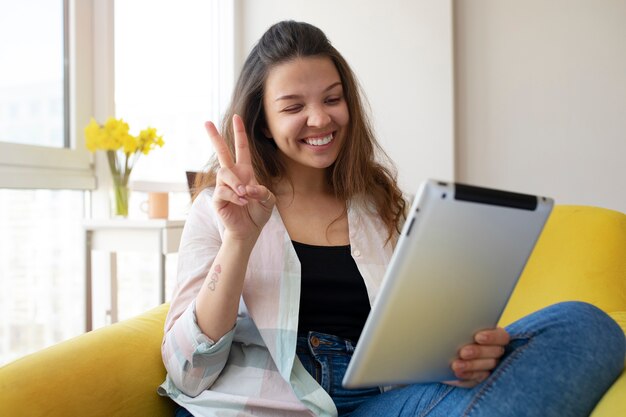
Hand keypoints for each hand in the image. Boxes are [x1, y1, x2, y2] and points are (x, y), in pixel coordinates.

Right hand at [205, 114, 275, 240]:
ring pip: (224, 173)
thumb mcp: (268, 200)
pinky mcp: (218, 199)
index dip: (240, 133)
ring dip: (236, 183)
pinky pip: (223, 190)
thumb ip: (262, 191)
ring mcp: (224, 186)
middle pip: (221, 153)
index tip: (237, 117)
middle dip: (215, 137)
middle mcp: (232, 176)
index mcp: (245, 172)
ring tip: (246, 195)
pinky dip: (235, 195)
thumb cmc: (258, 213)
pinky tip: (242, 201)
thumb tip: (247, 188)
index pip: (241, 149)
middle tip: (206, 122)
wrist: (249, 231)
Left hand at [445, 327, 509, 387]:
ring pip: (487, 367)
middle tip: (463, 352)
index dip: (492, 337)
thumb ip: (464, 328)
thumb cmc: (455, 334)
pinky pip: (477, 378)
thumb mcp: (461, 329)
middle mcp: (496, 351)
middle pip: (495, 352)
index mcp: (495, 335)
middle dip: (478, 352)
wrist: (445, 352)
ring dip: (471, 366)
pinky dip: (467, 376)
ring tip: (456, 365)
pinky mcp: (481, 377)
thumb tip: (454, 326)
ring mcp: (490, 366)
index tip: (478, 337)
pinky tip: (458, 373)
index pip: (502, 337)